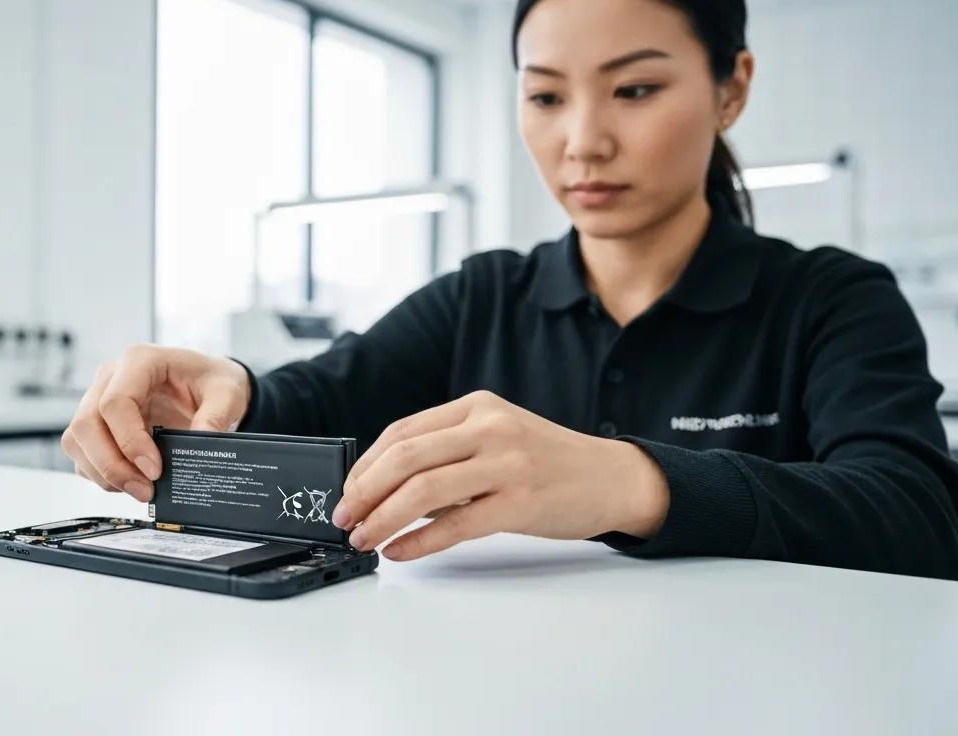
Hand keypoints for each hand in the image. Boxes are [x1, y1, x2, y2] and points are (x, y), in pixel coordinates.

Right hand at [60, 345, 251, 502]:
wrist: (207, 387)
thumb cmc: (211, 382)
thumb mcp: (227, 393)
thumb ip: (216, 416)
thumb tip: (200, 443)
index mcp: (139, 361)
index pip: (115, 402)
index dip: (129, 441)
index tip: (154, 469)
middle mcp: (110, 378)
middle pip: (86, 424)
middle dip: (111, 465)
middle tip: (144, 489)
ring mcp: (98, 400)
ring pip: (77, 441)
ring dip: (103, 473)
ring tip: (140, 490)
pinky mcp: (97, 425)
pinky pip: (82, 453)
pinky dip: (100, 475)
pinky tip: (130, 481)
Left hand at [330, 391, 668, 560]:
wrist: (613, 478)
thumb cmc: (548, 462)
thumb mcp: (497, 437)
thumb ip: (448, 452)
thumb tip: (382, 488)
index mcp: (476, 407)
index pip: (402, 432)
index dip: (365, 465)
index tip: (347, 491)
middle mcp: (489, 428)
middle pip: (405, 458)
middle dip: (364, 492)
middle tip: (344, 518)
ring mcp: (506, 464)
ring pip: (423, 491)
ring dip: (383, 519)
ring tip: (364, 538)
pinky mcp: (521, 502)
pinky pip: (456, 526)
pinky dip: (418, 541)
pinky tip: (399, 551)